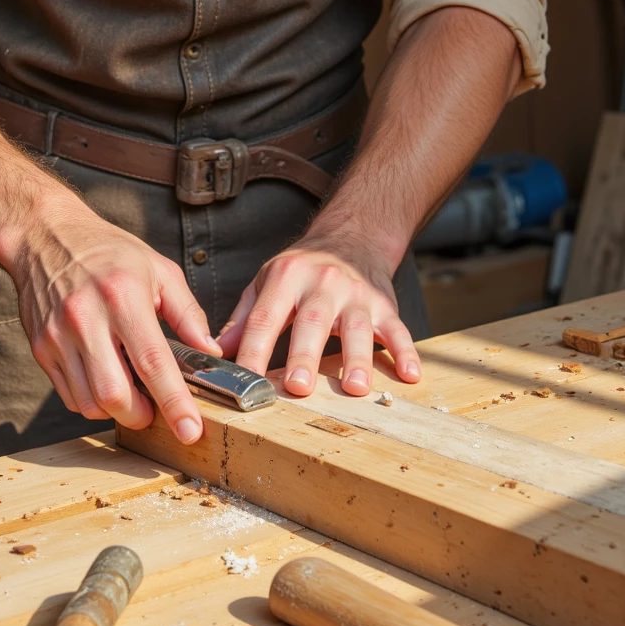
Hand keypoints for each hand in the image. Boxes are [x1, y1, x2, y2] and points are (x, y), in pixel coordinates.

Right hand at [0, 204, 220, 444]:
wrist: (45, 237)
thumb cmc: (108, 252)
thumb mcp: (158, 268)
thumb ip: (187, 312)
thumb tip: (210, 353)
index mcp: (123, 296)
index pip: (152, 362)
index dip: (174, 402)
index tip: (191, 431)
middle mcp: (86, 318)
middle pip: (114, 395)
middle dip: (141, 416)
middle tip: (155, 410)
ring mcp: (58, 336)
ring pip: (89, 403)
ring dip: (116, 411)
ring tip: (131, 392)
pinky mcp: (39, 348)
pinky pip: (69, 396)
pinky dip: (92, 401)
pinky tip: (105, 379)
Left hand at [216, 230, 420, 397]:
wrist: (352, 236)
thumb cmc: (302, 268)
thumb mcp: (267, 282)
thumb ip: (245, 318)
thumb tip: (215, 353)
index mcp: (286, 277)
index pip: (266, 317)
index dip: (253, 349)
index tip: (244, 380)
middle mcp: (322, 283)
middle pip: (312, 322)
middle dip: (305, 356)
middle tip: (297, 389)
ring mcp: (357, 294)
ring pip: (357, 327)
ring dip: (357, 359)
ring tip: (354, 389)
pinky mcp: (384, 305)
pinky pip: (397, 329)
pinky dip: (405, 351)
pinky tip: (409, 375)